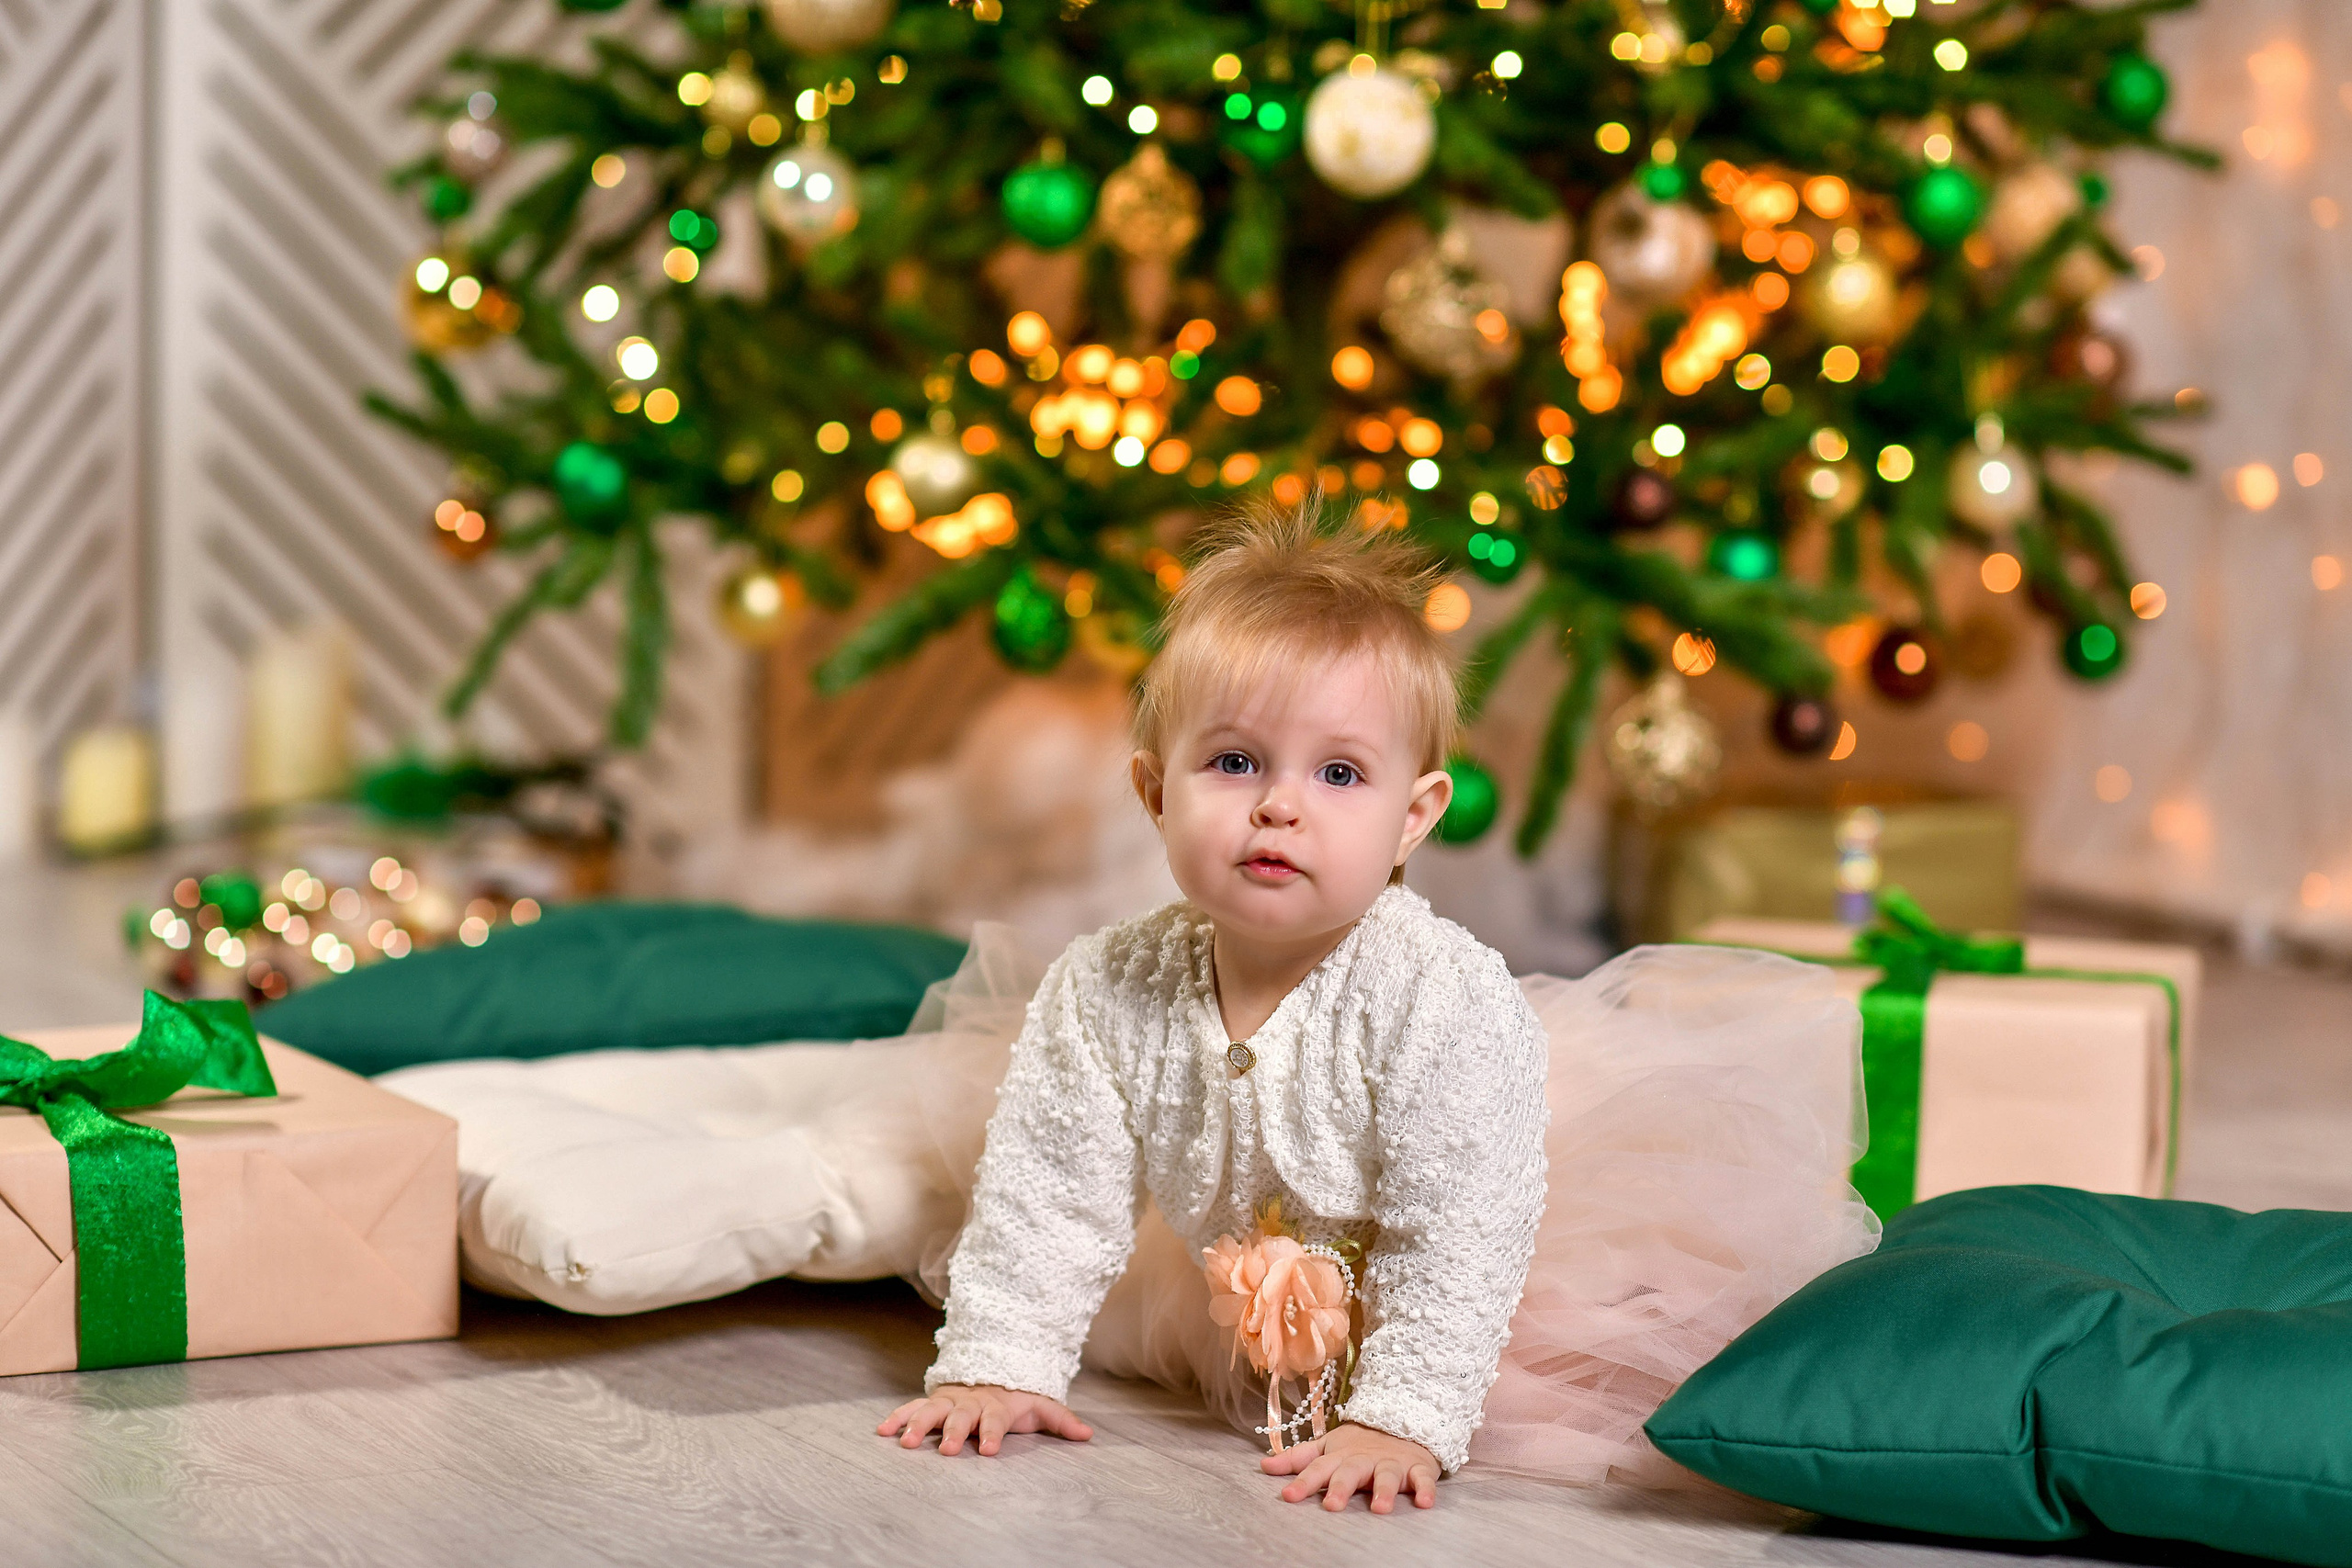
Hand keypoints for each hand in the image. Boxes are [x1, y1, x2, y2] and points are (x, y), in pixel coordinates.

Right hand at [877, 1384, 1092, 1456]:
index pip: (995, 1420)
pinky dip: (898, 1417)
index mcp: (997, 1406)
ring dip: (920, 1426)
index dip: (992, 1433)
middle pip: (961, 1417)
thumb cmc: (1017, 1396)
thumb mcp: (1041, 1405)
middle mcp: (970, 1403)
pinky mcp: (933, 1402)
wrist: (993, 1368)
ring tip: (907, 1443)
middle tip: (948, 1449)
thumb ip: (1061, 1420)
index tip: (988, 1449)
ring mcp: (949, 1401)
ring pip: (932, 1411)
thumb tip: (1087, 1435)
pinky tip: (882, 1431)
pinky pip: (912, 1408)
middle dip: (955, 1432)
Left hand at [1261, 1422, 1439, 1513]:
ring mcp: (1391, 1464)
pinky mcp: (1417, 1469)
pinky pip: (1423, 1479)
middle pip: (1351, 1473)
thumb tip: (1263, 1466)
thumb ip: (1298, 1459)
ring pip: (1387, 1477)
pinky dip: (1426, 1489)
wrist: (1403, 1423)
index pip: (1318, 1468)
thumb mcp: (1328, 1448)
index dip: (1303, 1482)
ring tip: (1379, 1509)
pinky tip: (1425, 1503)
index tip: (1287, 1496)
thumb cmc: (1360, 1444)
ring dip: (1384, 1491)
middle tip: (1332, 1506)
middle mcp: (1364, 1460)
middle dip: (1341, 1488)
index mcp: (1340, 1457)